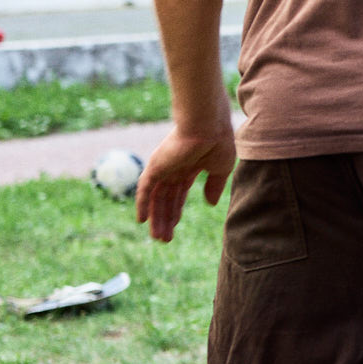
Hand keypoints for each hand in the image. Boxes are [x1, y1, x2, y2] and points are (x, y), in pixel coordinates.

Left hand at [135, 119, 236, 243]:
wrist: (208, 125)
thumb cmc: (219, 142)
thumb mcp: (221, 168)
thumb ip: (214, 185)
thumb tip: (209, 203)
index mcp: (189, 166)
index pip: (178, 192)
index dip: (176, 210)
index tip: (174, 227)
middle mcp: (173, 168)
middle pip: (165, 198)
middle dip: (165, 219)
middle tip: (164, 239)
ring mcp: (163, 167)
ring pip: (155, 197)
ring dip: (156, 217)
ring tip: (157, 237)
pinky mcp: (155, 167)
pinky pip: (144, 189)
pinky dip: (141, 204)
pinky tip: (142, 220)